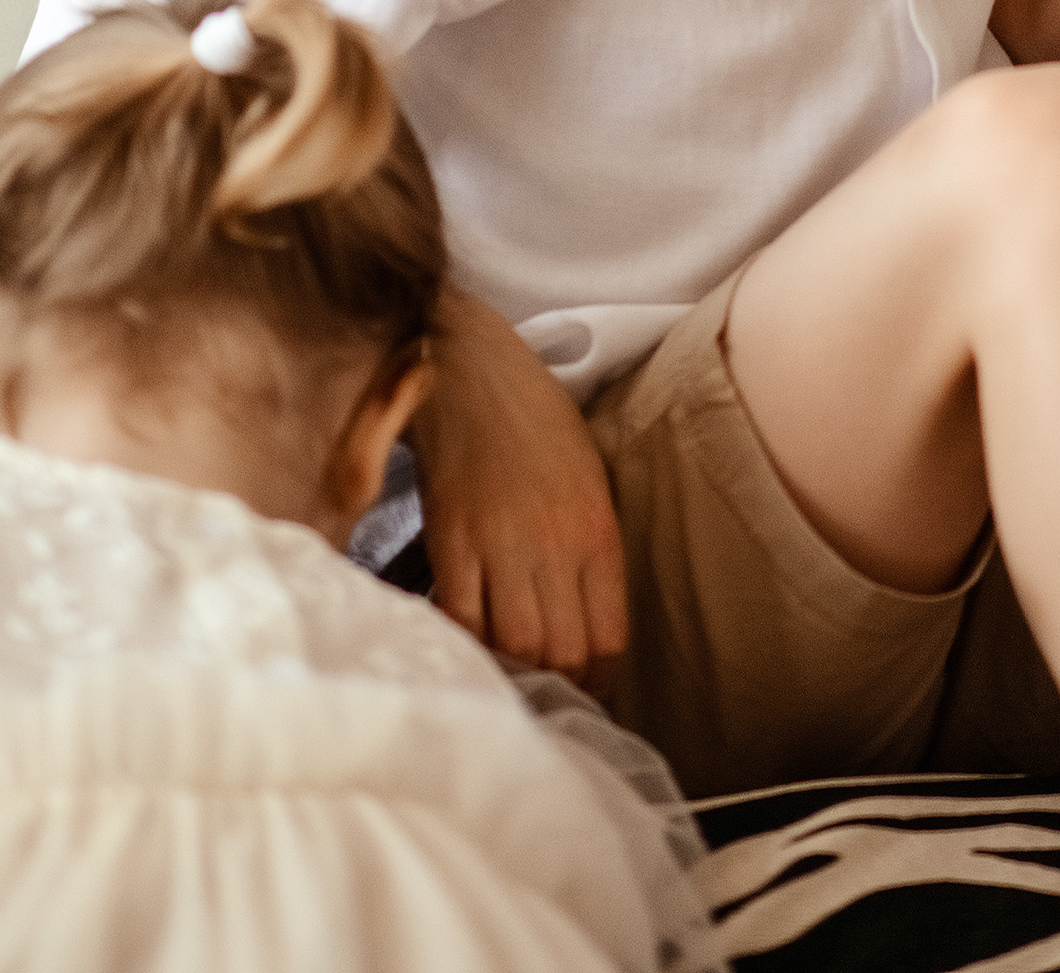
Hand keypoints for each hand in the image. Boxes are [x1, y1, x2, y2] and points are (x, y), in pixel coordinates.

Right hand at [407, 289, 628, 692]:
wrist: (471, 369)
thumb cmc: (535, 420)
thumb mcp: (588, 477)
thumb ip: (590, 548)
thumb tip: (587, 622)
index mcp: (597, 528)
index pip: (609, 638)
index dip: (599, 679)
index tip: (586, 688)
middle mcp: (555, 543)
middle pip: (563, 652)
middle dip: (557, 683)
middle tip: (544, 689)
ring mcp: (501, 542)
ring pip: (514, 645)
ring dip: (511, 671)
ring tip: (506, 675)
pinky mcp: (450, 540)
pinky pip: (460, 617)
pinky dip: (464, 642)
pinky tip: (466, 646)